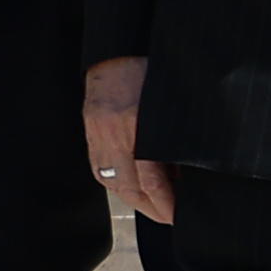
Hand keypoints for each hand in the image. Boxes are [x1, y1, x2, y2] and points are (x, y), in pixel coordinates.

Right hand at [82, 56, 171, 225]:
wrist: (116, 52)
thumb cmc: (149, 73)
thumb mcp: (170, 106)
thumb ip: (174, 140)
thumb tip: (180, 174)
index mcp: (137, 125)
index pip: (151, 180)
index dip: (165, 203)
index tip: (177, 215)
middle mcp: (114, 134)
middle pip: (129, 188)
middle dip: (150, 209)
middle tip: (168, 217)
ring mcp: (98, 135)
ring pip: (112, 182)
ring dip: (133, 200)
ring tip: (152, 207)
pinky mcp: (90, 133)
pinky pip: (101, 170)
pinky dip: (116, 184)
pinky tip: (130, 188)